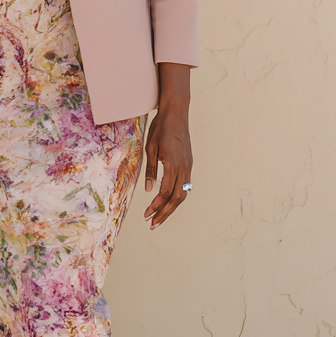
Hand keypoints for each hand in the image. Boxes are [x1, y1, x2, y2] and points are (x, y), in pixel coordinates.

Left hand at [143, 64, 192, 228]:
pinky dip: (177, 196)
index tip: (146, 215)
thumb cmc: (161, 128)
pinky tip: (168, 201)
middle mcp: (184, 167)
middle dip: (165, 212)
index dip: (156, 206)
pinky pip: (185, 185)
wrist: (176, 113)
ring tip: (160, 216)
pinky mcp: (188, 163)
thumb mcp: (151, 148)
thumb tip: (149, 191)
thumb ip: (151, 171)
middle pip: (177, 198)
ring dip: (172, 206)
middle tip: (153, 223)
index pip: (166, 192)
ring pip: (183, 193)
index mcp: (173, 164)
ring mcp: (188, 165)